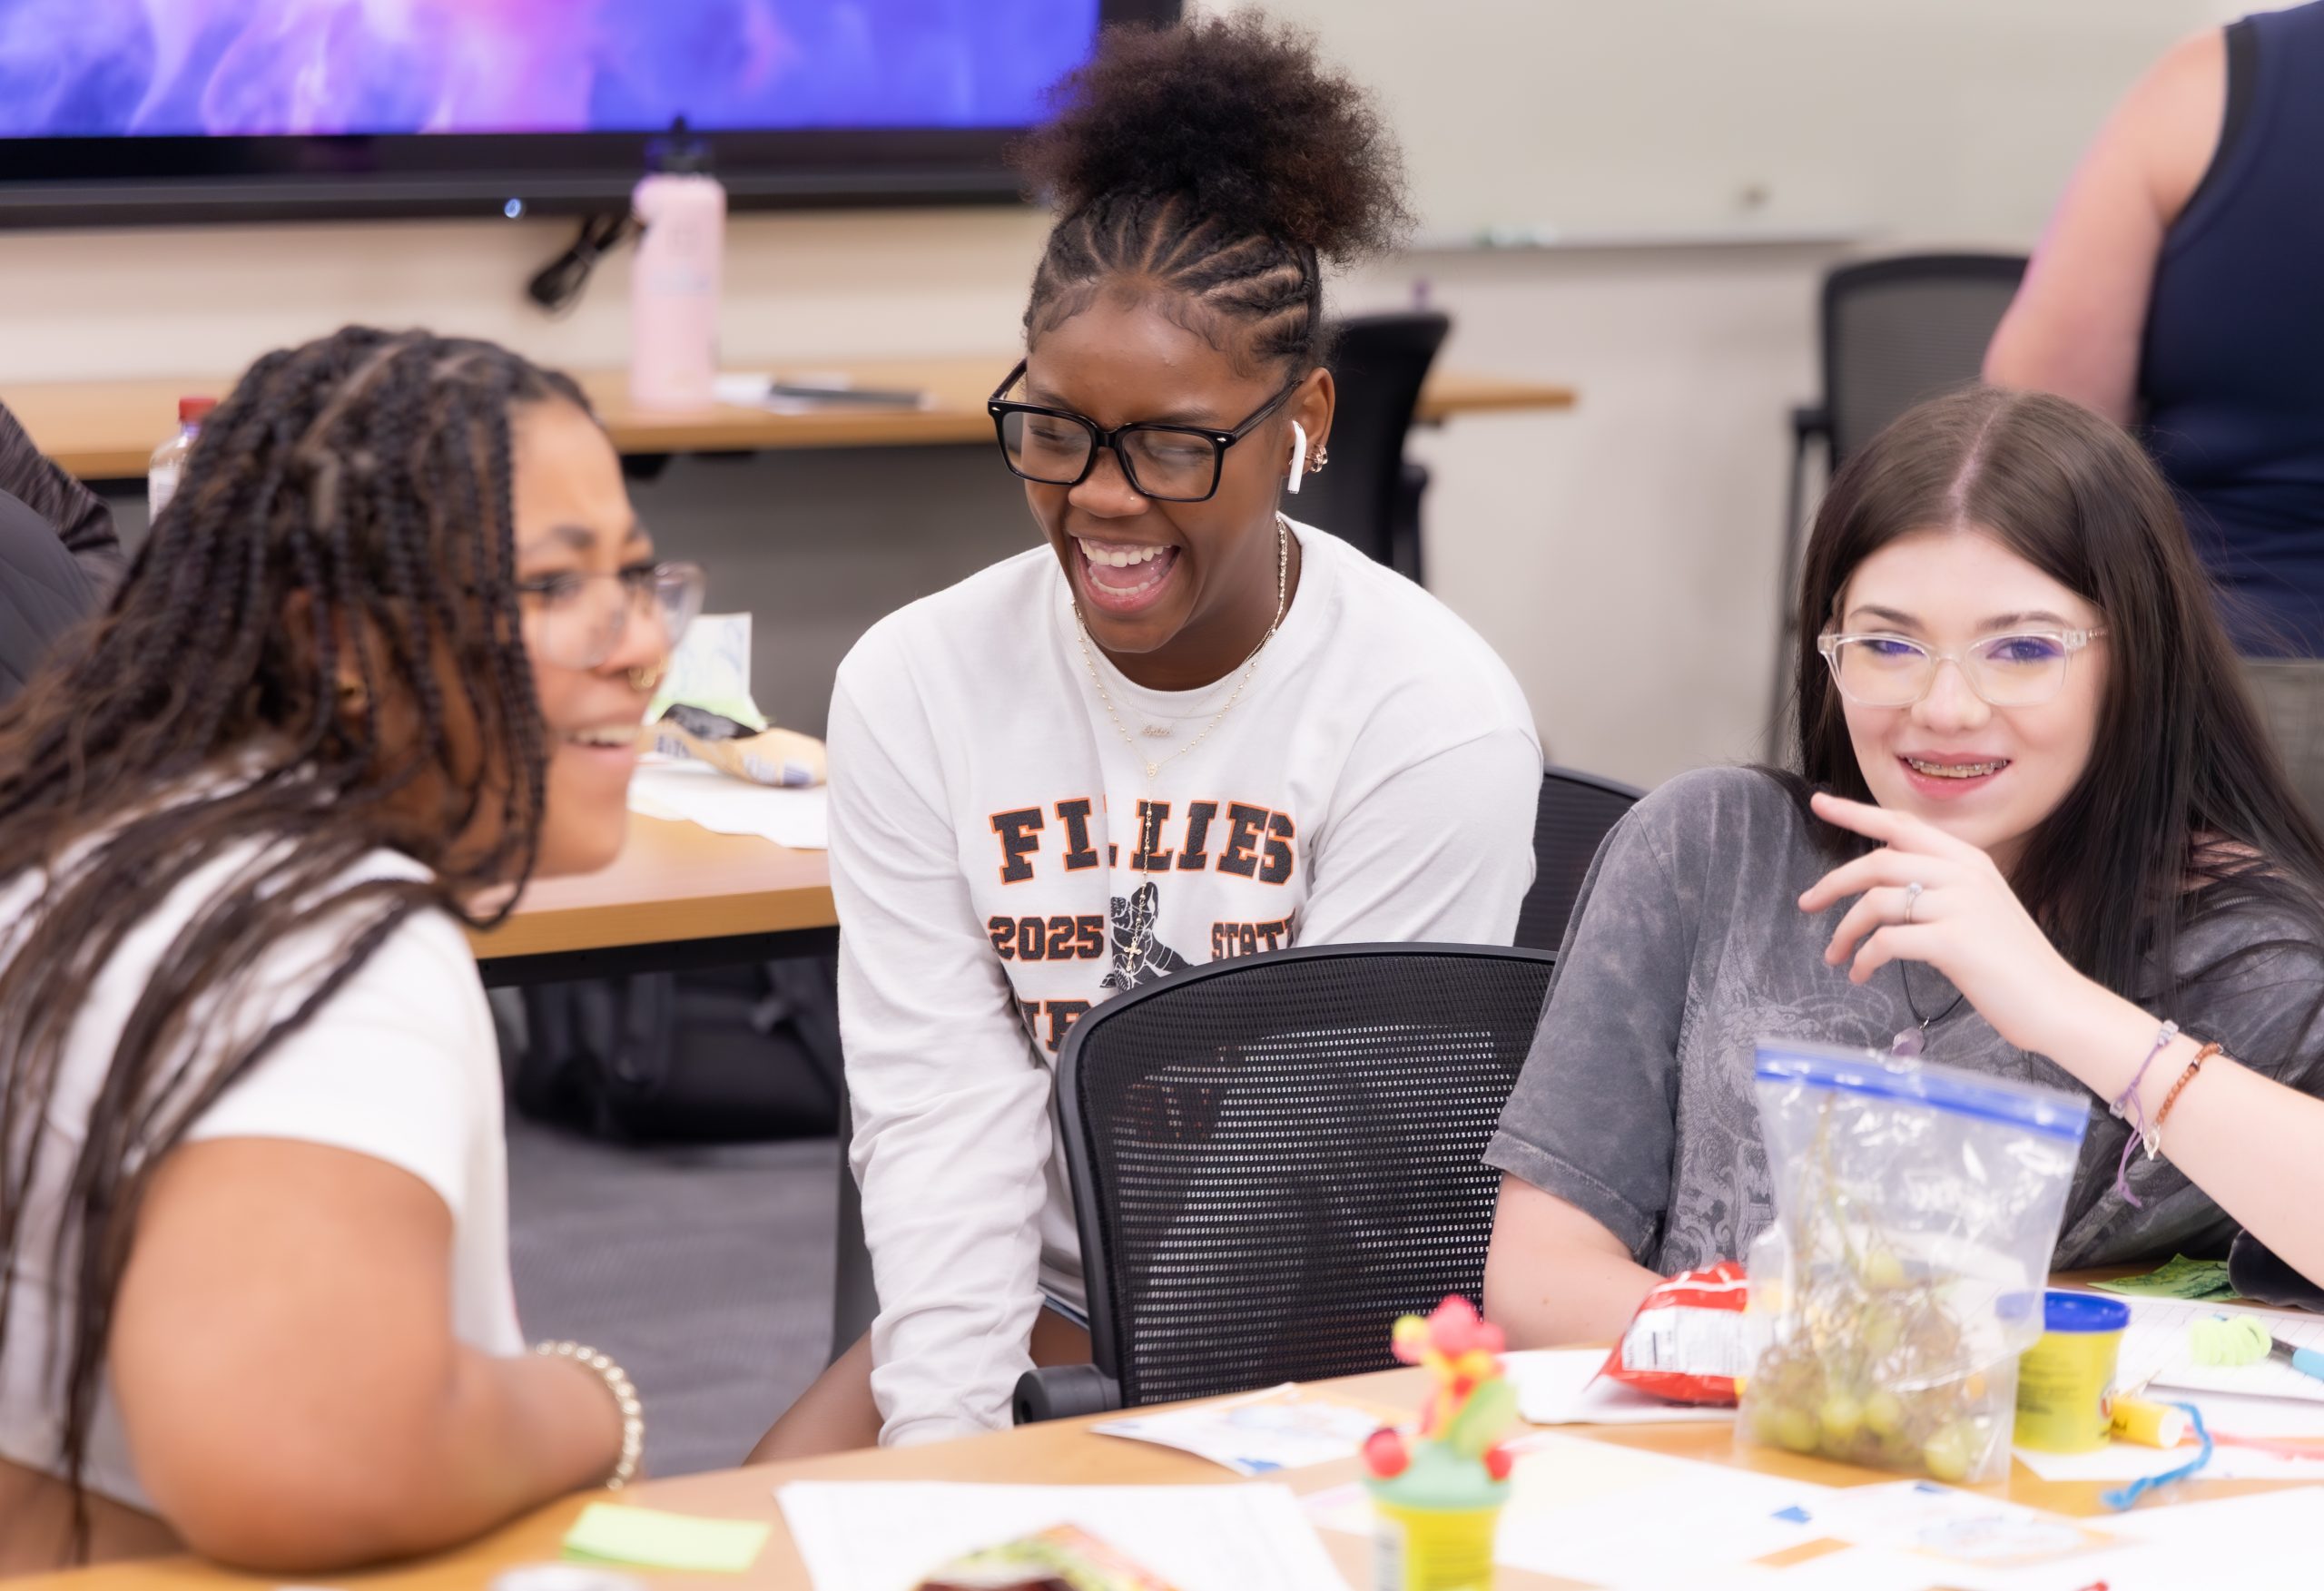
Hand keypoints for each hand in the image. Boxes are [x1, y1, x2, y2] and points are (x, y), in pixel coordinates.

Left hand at [1795, 792, 2103, 1056]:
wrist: (2056, 1002)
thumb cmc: (2012, 962)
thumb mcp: (1979, 907)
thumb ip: (1939, 887)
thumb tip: (1884, 886)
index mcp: (1968, 859)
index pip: (1902, 824)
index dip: (1856, 812)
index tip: (1819, 803)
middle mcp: (1963, 873)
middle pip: (1878, 862)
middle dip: (1833, 883)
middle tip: (1807, 903)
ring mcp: (1959, 905)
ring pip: (1875, 902)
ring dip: (1844, 931)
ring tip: (1836, 956)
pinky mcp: (1952, 941)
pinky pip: (1886, 941)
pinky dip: (1864, 959)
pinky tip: (1861, 975)